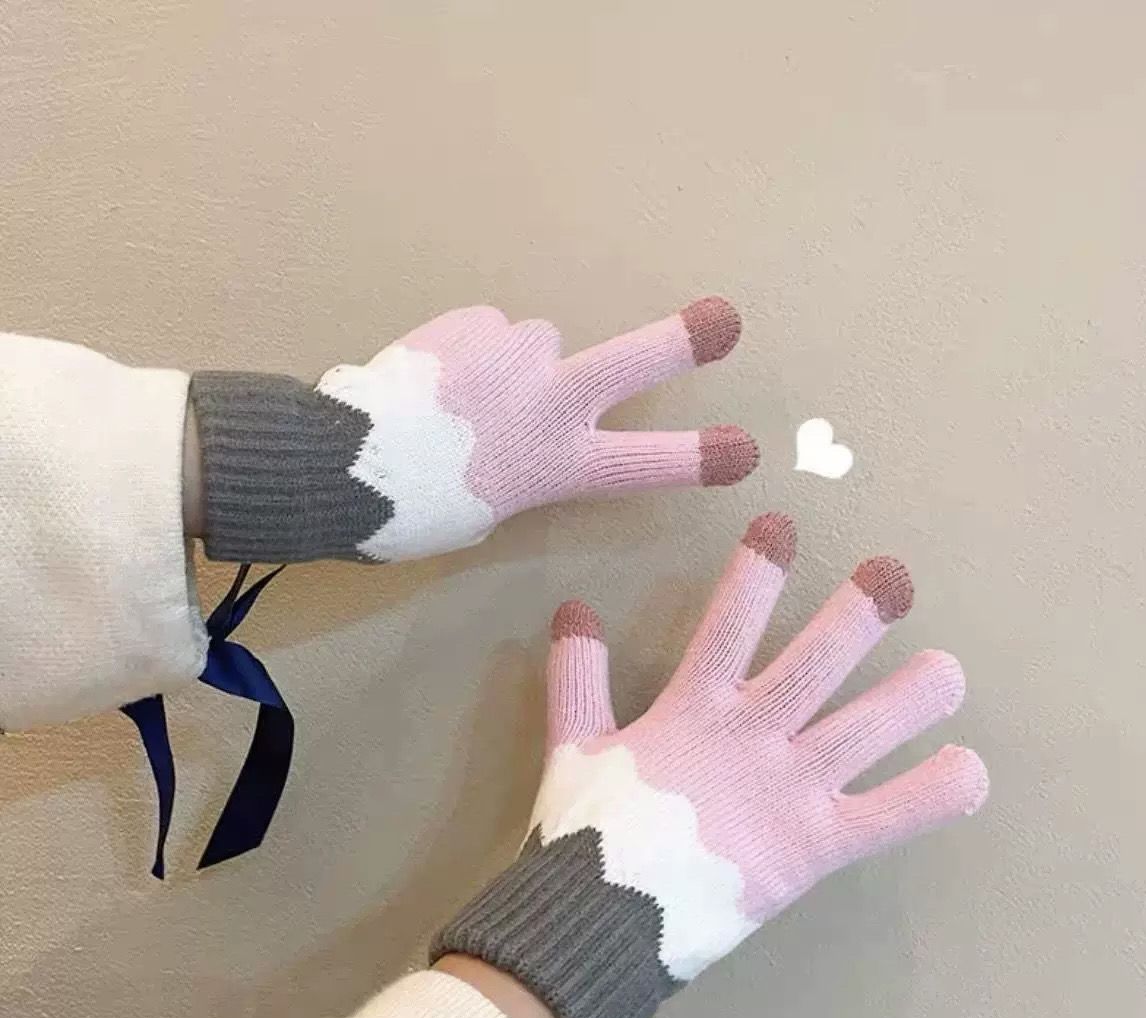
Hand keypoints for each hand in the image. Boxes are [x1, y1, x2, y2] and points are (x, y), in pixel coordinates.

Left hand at [190, 298, 755, 562]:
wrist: (341, 462)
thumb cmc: (412, 511)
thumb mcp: (487, 511)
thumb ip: (524, 466)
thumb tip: (520, 427)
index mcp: (558, 464)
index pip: (647, 465)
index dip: (700, 458)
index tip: (745, 450)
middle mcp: (553, 400)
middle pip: (636, 361)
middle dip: (683, 342)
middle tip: (723, 323)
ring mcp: (518, 352)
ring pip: (537, 345)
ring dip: (512, 364)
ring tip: (457, 401)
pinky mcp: (476, 319)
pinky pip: (487, 332)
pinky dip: (468, 351)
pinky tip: (432, 379)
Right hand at [433, 514, 987, 1017]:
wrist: (604, 920)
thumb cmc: (588, 831)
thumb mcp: (572, 743)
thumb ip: (576, 676)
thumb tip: (573, 609)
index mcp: (694, 710)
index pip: (729, 623)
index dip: (755, 573)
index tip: (781, 526)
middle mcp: (752, 737)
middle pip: (815, 663)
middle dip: (856, 616)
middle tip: (892, 575)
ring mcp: (790, 790)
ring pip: (866, 729)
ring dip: (913, 695)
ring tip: (950, 670)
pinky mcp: (816, 845)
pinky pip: (889, 816)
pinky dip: (934, 794)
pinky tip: (970, 769)